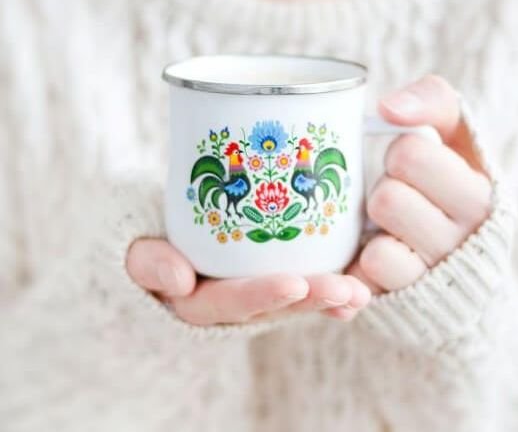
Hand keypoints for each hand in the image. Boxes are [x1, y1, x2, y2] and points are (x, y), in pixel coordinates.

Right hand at [126, 239, 370, 325]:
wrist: (159, 236)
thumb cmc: (144, 237)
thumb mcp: (133, 247)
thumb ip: (146, 262)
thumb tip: (178, 281)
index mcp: (194, 298)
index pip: (227, 302)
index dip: (259, 295)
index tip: (294, 283)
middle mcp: (227, 302)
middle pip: (270, 305)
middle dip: (309, 299)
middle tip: (346, 291)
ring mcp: (250, 292)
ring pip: (291, 300)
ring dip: (328, 298)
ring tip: (361, 293)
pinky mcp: (268, 278)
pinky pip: (300, 288)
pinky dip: (329, 294)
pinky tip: (357, 292)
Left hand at [348, 75, 491, 293]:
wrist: (461, 264)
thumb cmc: (448, 186)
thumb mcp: (456, 138)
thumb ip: (434, 103)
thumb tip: (388, 107)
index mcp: (482, 194)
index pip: (409, 153)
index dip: (398, 153)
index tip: (410, 163)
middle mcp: (466, 241)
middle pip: (387, 199)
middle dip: (383, 191)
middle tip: (396, 196)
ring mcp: (435, 277)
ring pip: (378, 248)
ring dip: (372, 232)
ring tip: (390, 228)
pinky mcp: (404, 303)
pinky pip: (365, 279)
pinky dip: (362, 264)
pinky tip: (377, 253)